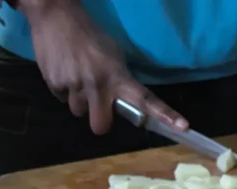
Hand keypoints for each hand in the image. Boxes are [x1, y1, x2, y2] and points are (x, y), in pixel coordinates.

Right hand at [20, 0, 186, 134]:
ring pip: (78, 111)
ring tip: (76, 75)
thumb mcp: (112, 54)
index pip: (145, 99)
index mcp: (117, 76)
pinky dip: (63, 88)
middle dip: (99, 119)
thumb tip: (122, 102)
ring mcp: (74, 86)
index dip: (163, 114)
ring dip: (80, 100)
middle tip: (97, 102)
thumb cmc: (89, 35)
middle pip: (100, 126)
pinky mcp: (54, 84)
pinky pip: (62, 98)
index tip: (183, 126)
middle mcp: (97, 85)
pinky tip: (63, 69)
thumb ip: (120, 80)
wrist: (54, 13)